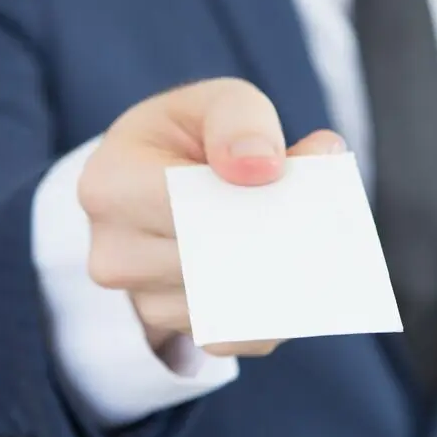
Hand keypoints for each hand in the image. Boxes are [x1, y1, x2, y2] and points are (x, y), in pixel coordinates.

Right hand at [78, 77, 345, 357]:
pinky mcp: (179, 331)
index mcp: (109, 184)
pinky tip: (297, 269)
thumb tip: (265, 166)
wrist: (156, 182)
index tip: (293, 183)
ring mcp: (142, 301)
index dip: (249, 197)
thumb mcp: (211, 103)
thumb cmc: (189, 137)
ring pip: (234, 301)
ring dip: (284, 271)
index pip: (186, 204)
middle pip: (215, 258)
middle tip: (327, 216)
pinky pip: (243, 333)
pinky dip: (280, 305)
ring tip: (313, 233)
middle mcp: (115, 253)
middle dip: (278, 236)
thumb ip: (240, 119)